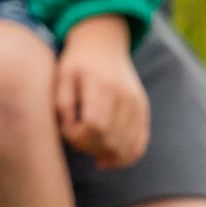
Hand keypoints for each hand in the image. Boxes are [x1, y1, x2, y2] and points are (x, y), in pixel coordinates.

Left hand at [55, 15, 150, 166]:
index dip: (78, 137)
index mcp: (102, 85)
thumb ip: (62, 103)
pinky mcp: (143, 110)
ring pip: (126, 145)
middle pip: (111, 139)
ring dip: (105, 155)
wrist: (104, 45)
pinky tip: (108, 161)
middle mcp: (124, 95)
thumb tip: (70, 130)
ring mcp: (137, 103)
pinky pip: (139, 143)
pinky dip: (125, 157)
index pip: (94, 125)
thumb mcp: (62, 76)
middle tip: (76, 140)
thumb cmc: (77, 63)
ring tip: (90, 150)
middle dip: (89, 147)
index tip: (67, 130)